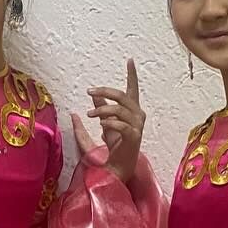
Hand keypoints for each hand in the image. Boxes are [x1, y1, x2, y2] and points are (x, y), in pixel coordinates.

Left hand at [84, 59, 144, 183]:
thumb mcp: (103, 122)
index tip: (130, 60)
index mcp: (132, 110)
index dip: (132, 75)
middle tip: (89, 91)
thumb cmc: (113, 146)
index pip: (133, 89)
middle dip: (104, 91)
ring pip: (119, 109)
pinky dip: (109, 123)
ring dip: (102, 110)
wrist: (117, 167)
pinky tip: (101, 125)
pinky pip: (121, 125)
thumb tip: (92, 94)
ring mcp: (137, 126)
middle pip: (122, 96)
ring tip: (90, 115)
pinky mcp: (134, 137)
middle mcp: (138, 116)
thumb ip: (99, 107)